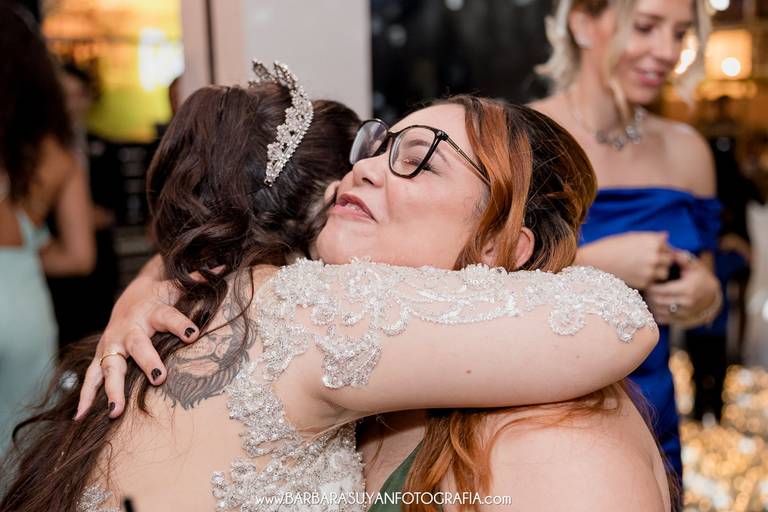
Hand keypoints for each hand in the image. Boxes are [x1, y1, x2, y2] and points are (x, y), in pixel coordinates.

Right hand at [75, 276, 198, 419]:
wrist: (129, 300)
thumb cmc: (158, 298)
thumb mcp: (175, 287)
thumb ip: (198, 280)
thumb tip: (224, 266)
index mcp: (153, 312)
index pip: (169, 316)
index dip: (181, 324)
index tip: (193, 334)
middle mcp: (130, 329)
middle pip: (138, 345)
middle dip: (147, 360)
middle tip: (159, 378)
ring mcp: (113, 345)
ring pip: (111, 366)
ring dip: (112, 388)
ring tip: (115, 410)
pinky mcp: (102, 357)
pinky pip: (91, 378)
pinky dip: (85, 396)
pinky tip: (79, 416)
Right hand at [577, 232, 672, 289]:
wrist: (594, 262)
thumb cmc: (611, 247)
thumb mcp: (631, 237)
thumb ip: (650, 238)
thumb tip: (666, 236)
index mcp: (652, 241)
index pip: (668, 247)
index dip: (660, 250)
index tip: (649, 253)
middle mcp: (654, 255)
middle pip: (668, 260)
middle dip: (661, 262)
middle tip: (646, 263)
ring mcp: (650, 270)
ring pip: (663, 273)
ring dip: (657, 272)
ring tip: (642, 271)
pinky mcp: (644, 282)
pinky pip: (652, 282)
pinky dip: (646, 281)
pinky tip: (634, 276)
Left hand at [644, 251, 720, 325]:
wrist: (711, 295)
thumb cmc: (699, 277)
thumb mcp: (694, 266)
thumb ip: (683, 259)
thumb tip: (674, 253)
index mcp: (687, 289)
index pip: (661, 290)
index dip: (651, 287)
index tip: (647, 282)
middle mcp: (686, 303)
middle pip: (658, 301)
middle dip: (649, 295)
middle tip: (645, 288)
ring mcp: (684, 314)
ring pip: (658, 311)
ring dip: (650, 304)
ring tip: (648, 295)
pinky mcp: (681, 321)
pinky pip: (662, 319)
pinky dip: (655, 312)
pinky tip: (655, 304)